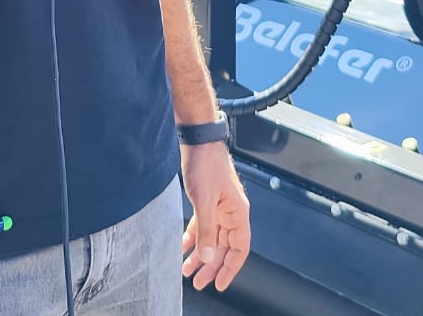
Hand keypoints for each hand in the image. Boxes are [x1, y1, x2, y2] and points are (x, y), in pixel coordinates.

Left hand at [180, 140, 250, 291]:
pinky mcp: (207, 201)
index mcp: (238, 213)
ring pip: (212, 238)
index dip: (230, 268)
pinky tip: (183, 247)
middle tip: (198, 281)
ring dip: (200, 254)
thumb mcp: (204, 200)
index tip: (219, 283)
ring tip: (187, 269)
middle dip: (211, 266)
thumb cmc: (206, 163)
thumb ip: (206, 230)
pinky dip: (193, 238)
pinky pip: (202, 226)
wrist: (197, 139)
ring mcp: (219, 207)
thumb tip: (207, 256)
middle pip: (224, 247)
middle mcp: (231, 212)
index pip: (240, 249)